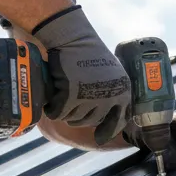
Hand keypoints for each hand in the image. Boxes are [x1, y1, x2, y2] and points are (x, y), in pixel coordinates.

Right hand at [35, 6, 131, 144]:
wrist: (72, 37)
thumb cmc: (88, 55)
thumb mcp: (110, 74)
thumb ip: (112, 95)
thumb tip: (109, 129)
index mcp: (123, 91)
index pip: (120, 121)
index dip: (108, 131)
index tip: (100, 138)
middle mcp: (110, 96)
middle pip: (91, 122)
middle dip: (79, 116)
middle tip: (71, 101)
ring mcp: (92, 97)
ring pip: (74, 120)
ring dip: (66, 112)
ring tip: (62, 96)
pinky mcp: (72, 95)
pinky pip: (59, 114)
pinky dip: (52, 110)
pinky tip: (51, 101)